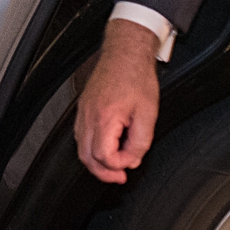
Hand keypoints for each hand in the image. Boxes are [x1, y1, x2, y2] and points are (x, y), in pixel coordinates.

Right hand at [75, 19, 161, 183]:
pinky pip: (81, 136)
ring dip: (96, 162)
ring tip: (113, 167)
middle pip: (86, 157)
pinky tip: (104, 148)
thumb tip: (132, 159)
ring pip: (81, 148)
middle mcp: (89, 117)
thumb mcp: (148, 114)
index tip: (131, 161)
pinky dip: (90, 148)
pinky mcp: (84, 108)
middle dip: (103, 172)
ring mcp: (83, 112)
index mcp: (104, 118)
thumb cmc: (136, 77)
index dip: (119, 165)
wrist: (125, 53)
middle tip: (119, 177)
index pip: (104, 157)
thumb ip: (140, 142)